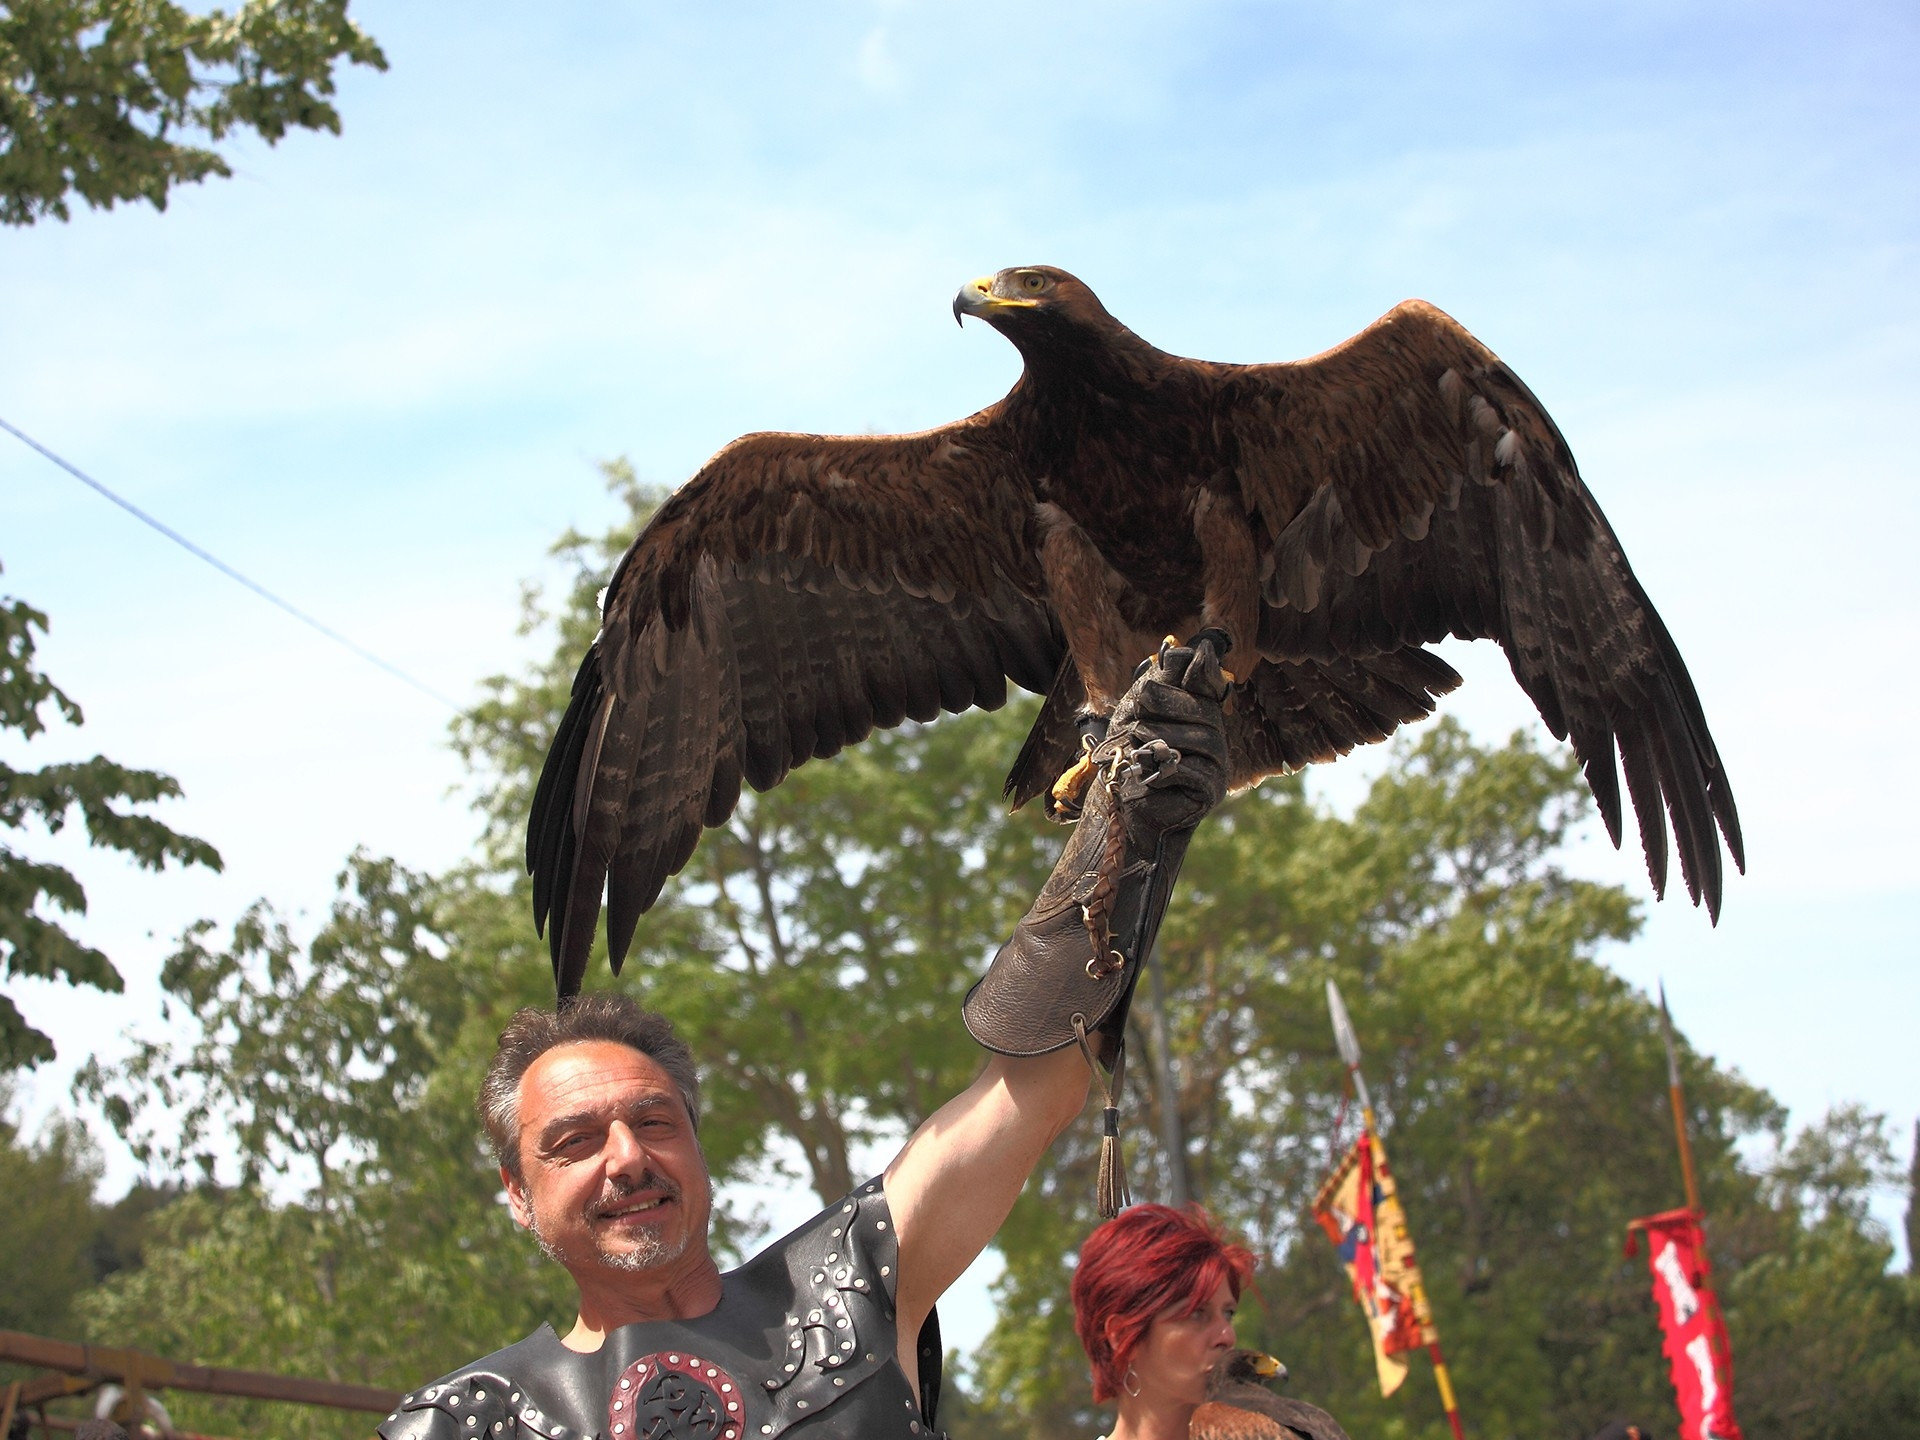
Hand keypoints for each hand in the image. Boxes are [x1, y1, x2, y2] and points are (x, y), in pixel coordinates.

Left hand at [1099, 632, 1230, 840]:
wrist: (1122, 805)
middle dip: (1162, 707)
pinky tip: (1150, 772)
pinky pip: (1195, 768)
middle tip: (1134, 721)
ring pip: (1201, 737)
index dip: (1189, 669)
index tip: (1161, 674)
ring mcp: (1217, 761)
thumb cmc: (1129, 756)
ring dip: (1159, 740)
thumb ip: (1163, 681)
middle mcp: (1214, 731)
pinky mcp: (1212, 789)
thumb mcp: (1139, 711)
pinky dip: (1166, 769)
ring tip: (1137, 751)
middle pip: (1201, 706)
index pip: (1205, 677)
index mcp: (1198, 707)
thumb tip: (1194, 649)